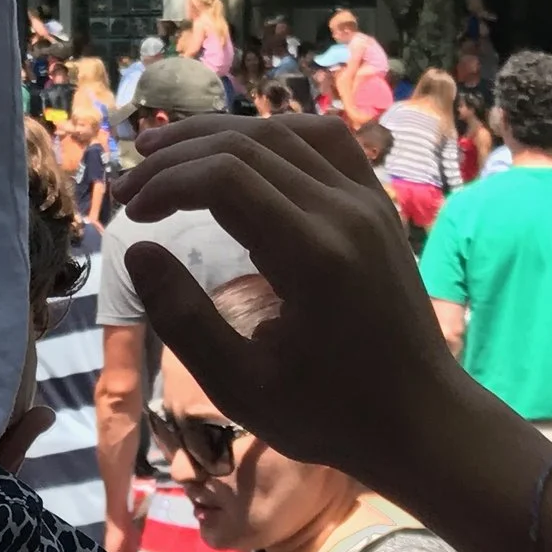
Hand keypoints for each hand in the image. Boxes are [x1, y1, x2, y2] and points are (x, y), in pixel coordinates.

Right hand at [118, 114, 461, 484]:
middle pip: (248, 144)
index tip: (130, 213)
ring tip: (167, 153)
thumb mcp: (241, 386)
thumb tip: (138, 252)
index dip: (166, 184)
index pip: (225, 178)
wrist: (423, 420)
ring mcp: (368, 203)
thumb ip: (183, 318)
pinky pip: (324, 141)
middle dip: (177, 157)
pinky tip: (239, 152)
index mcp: (312, 256)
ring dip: (218, 135)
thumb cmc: (330, 414)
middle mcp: (344, 213)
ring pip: (284, 132)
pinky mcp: (378, 206)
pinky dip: (272, 135)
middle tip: (128, 187)